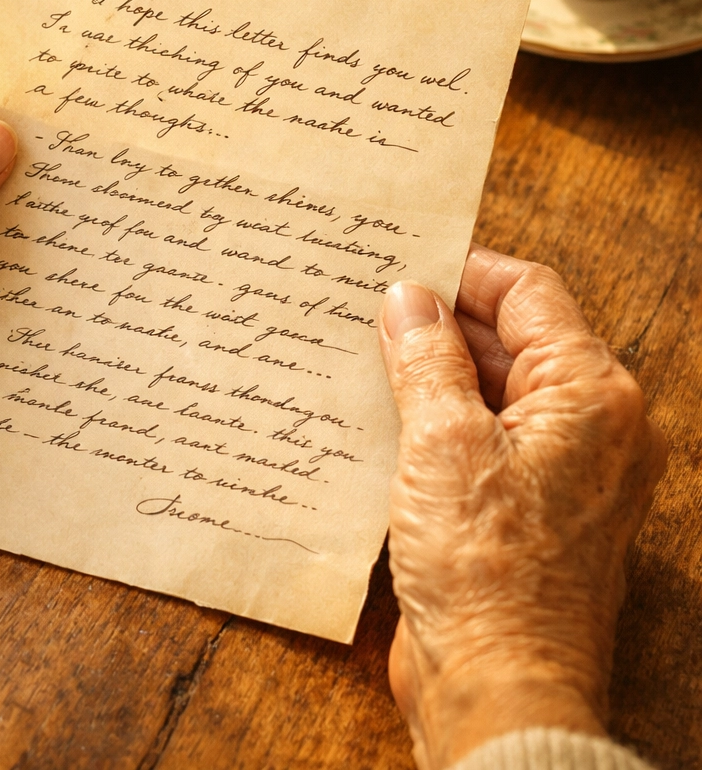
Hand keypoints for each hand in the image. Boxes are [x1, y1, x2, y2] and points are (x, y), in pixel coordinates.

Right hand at [378, 245, 666, 769]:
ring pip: (489, 389)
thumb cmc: (487, 571)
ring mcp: (556, 467)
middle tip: (367, 307)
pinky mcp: (522, 503)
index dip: (462, 271)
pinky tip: (377, 412)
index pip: (527, 293)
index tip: (402, 262)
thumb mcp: (443, 442)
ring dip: (429, 372)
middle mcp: (586, 425)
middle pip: (510, 339)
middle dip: (438, 323)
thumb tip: (408, 298)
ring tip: (360, 354)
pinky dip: (434, 418)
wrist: (498, 687)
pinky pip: (479, 436)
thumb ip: (426, 358)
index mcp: (590, 396)